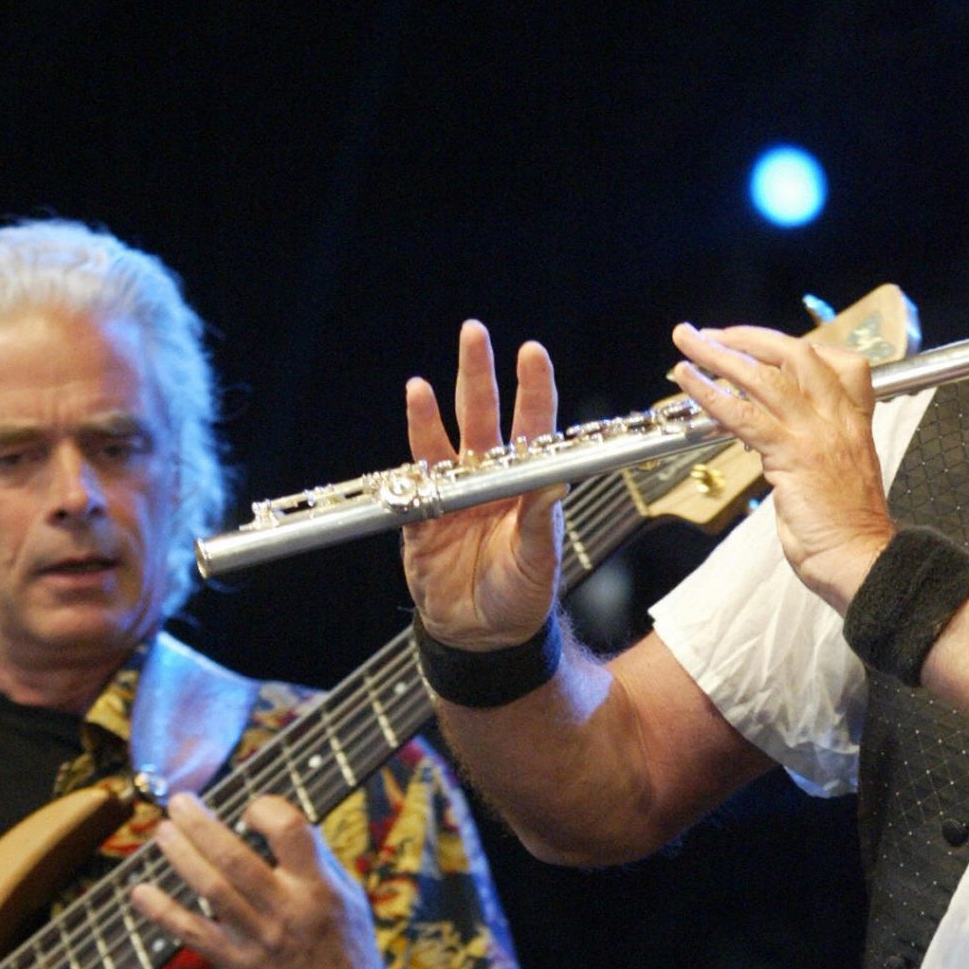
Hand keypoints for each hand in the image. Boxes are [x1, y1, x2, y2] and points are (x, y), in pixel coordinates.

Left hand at [130, 793, 392, 968]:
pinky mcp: (238, 964)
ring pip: (210, 888)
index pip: (290, 830)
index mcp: (319, 887)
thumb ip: (317, 861)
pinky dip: (162, 912)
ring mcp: (259, 939)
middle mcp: (287, 910)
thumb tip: (280, 821)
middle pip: (235, 856)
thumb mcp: (348, 899)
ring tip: (162, 832)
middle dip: (200, 824)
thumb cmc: (347, 950)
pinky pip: (193, 933)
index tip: (250, 811)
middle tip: (179, 803)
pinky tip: (140, 892)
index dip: (264, 809)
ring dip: (180, 855)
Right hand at [401, 322, 563, 650]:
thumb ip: (541, 520)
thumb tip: (556, 480)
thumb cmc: (519, 599)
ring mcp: (454, 493)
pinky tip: (412, 406)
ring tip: (424, 377)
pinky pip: (415, 472)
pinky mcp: (422, 513)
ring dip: (437, 403)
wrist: (479, 637)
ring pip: (445, 437)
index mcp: (526, 487)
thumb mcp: (538, 561)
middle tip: (475, 331)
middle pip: (484, 417)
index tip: (532, 352)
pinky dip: (413, 441)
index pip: (533, 429)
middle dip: (480, 374)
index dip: (533, 389)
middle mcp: (490, 480)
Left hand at [670, 322, 893, 610]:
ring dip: (720, 354)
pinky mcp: (792, 455)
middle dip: (751, 338)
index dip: (799, 349)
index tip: (766, 348)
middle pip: (796, 354)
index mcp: (854, 422)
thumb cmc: (848, 534)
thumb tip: (774, 450)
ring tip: (689, 341)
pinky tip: (688, 379)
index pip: (840, 363)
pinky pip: (744, 415)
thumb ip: (807, 454)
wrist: (861, 562)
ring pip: (764, 376)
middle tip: (715, 334)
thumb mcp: (835, 479)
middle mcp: (838, 419)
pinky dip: (710, 393)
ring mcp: (816, 434)